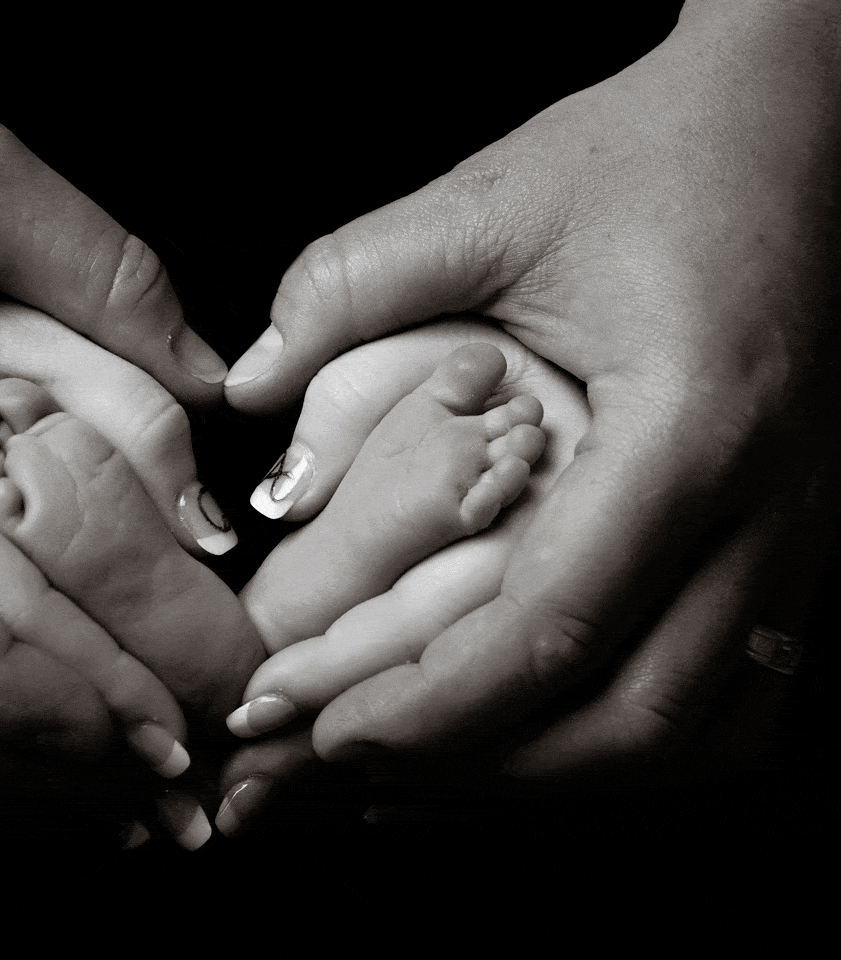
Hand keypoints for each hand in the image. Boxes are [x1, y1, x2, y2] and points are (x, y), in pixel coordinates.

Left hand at [225, 0, 839, 775]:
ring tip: (416, 777)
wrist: (782, 137)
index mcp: (689, 426)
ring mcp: (796, 541)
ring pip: (689, 740)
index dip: (425, 705)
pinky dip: (614, 752)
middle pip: (630, 721)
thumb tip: (247, 382)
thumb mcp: (490, 201)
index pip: (552, 624)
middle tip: (347, 769)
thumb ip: (352, 282)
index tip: (316, 728)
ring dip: (544, 780)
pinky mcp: (788, 549)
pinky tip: (522, 748)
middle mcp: (766, 508)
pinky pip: (725, 704)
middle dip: (475, 771)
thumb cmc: (649, 161)